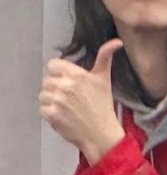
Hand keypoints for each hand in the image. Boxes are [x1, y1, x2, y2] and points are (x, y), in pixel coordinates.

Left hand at [39, 39, 125, 164]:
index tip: (69, 80)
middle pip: (47, 80)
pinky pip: (42, 107)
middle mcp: (66, 86)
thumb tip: (117, 41)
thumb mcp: (105, 79)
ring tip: (66, 106)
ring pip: (43, 93)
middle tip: (70, 96)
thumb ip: (105, 57)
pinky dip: (49, 111)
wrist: (100, 133)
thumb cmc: (103, 105)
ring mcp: (57, 101)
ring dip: (51, 99)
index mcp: (78, 75)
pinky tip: (62, 114)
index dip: (59, 72)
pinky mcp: (51, 114)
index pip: (53, 65)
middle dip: (56, 87)